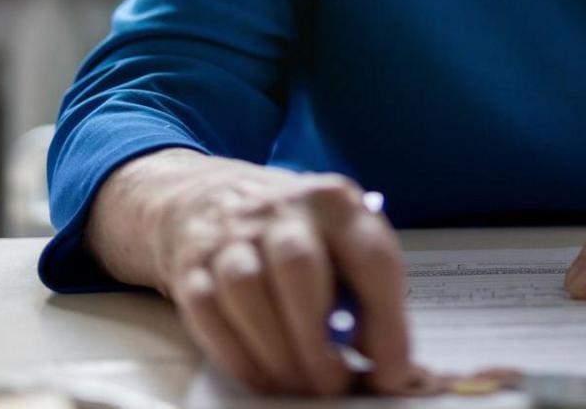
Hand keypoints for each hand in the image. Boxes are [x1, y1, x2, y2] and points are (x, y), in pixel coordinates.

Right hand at [86, 149, 422, 396]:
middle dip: (317, 339)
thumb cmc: (293, 233)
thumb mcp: (340, 243)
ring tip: (300, 386)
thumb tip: (387, 365)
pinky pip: (209, 313)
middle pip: (299, 267)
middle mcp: (282, 210)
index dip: (387, 322)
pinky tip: (264, 379)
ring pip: (247, 290)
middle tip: (334, 385)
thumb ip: (364, 294)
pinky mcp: (192, 265)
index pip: (371, 258)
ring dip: (278, 352)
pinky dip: (240, 357)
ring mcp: (231, 235)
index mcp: (335, 203)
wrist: (209, 199)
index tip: (393, 372)